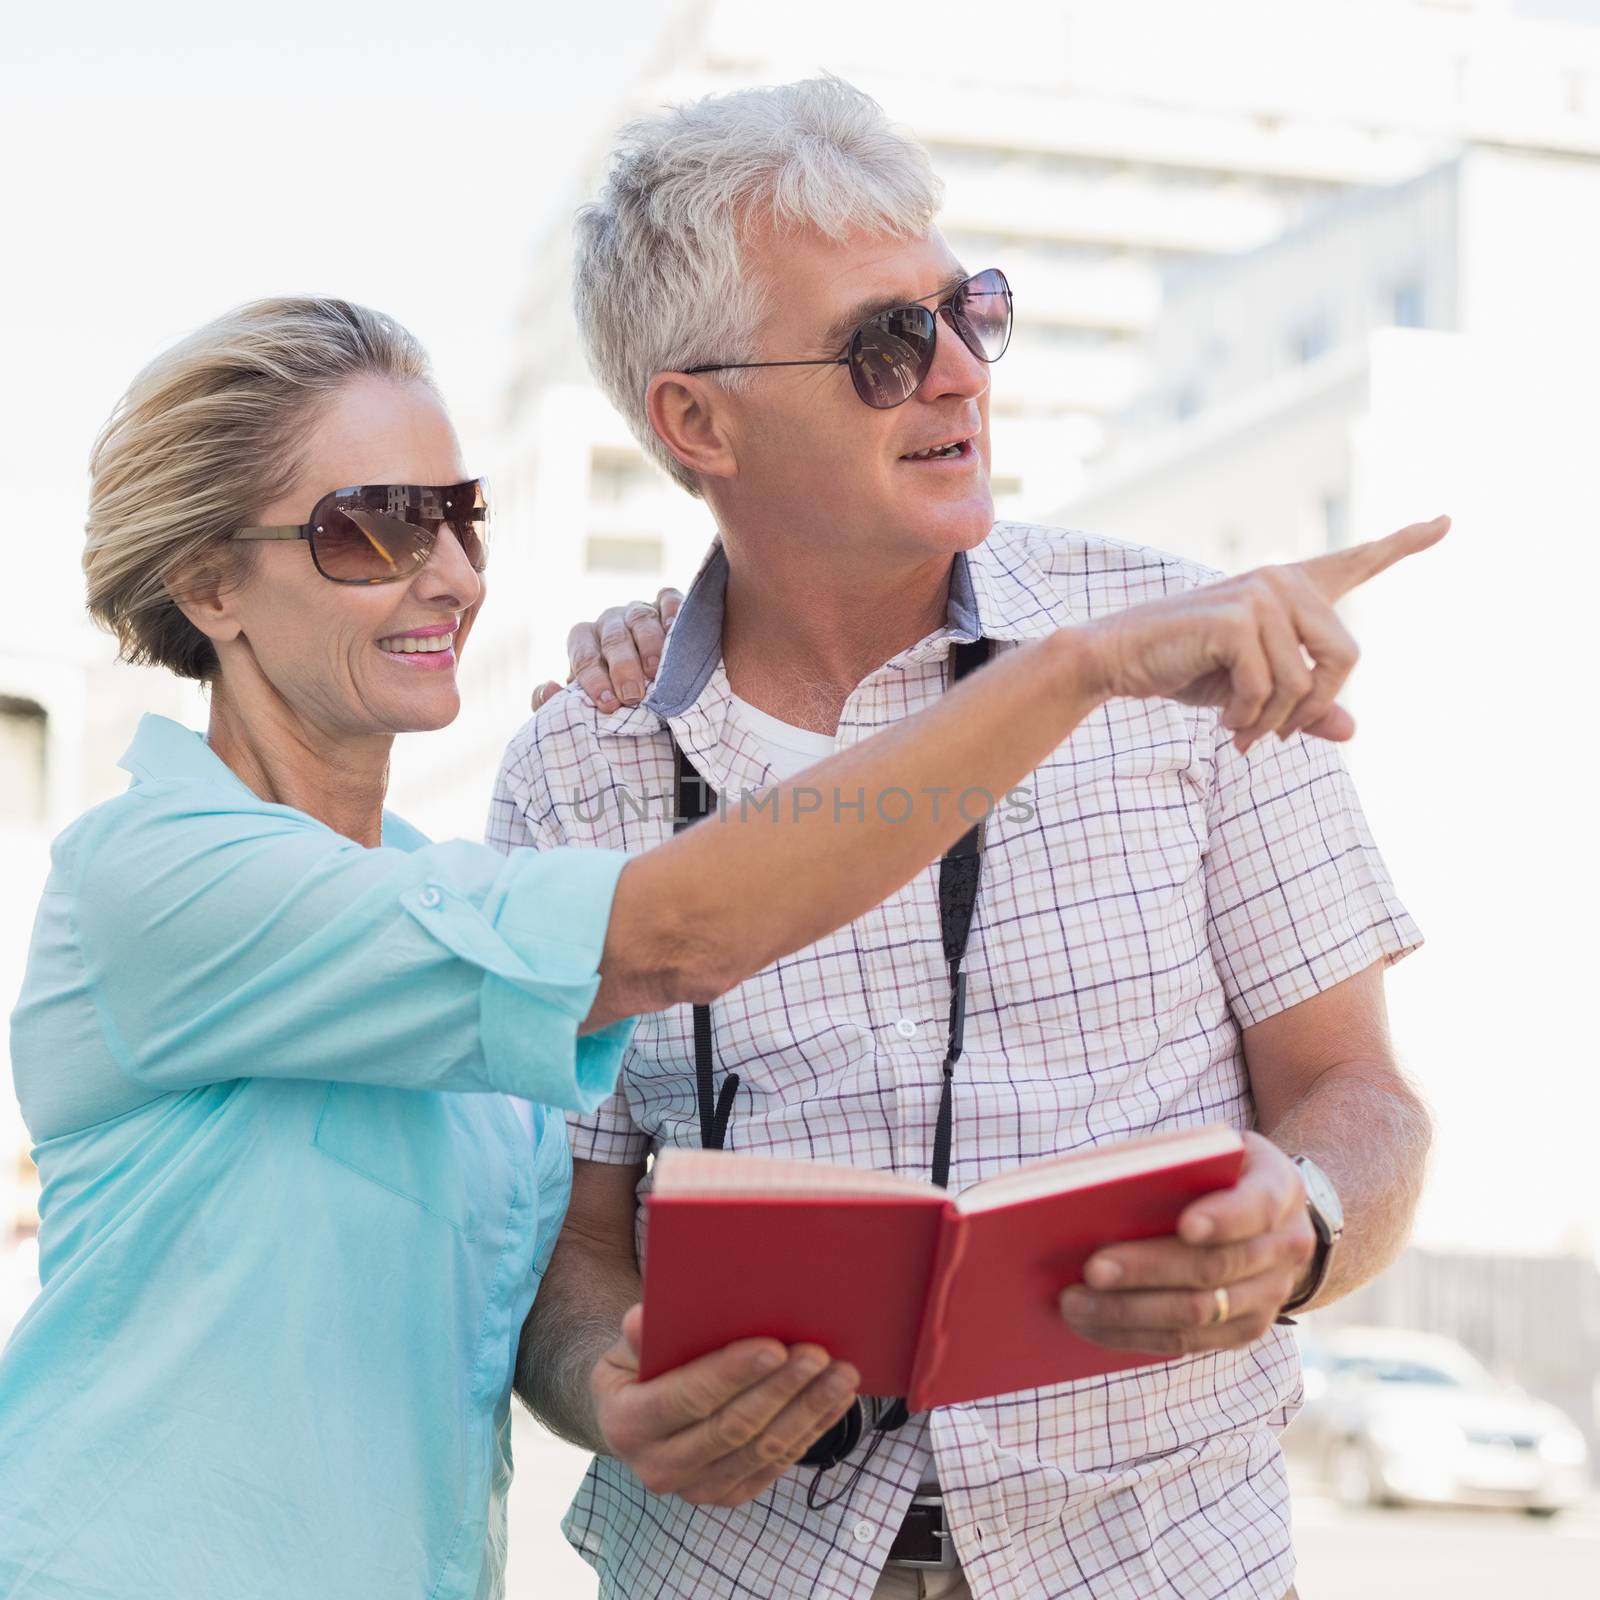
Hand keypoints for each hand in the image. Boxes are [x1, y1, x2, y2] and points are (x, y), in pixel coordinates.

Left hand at [532, 587, 684, 712]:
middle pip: (613, 639)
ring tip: (655, 672)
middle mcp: (609, 622)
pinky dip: (672, 612)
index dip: (593, 680)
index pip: (584, 656)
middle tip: (632, 695)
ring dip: (649, 645)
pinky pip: (667, 599)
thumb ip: (559, 702)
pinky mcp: (664, 604)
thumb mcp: (585, 702)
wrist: (647, 683)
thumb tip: (549, 689)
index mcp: (584, 640)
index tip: (607, 704)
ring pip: (640, 619)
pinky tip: (674, 630)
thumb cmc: (613, 694)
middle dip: (622, 668)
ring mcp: (637, 610)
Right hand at [591, 1305, 860, 1507]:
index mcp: (627, 1423)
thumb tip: (643, 1320)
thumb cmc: (639, 1366)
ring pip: (762, 1450)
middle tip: (818, 1355)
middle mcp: (657, 1465)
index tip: (775, 1347)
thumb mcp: (627, 1346)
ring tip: (841, 1375)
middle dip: (781, 1389)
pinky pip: (776, 1465)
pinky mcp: (726, 1494)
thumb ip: (642, 1334)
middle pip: (733, 1427)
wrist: (635, 1418)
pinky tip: (835, 1401)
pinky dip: (810, 1431)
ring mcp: (694, 1487)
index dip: (733, 1373)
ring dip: (807, 1411)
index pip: (688, 1396)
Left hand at [1057, 1132, 1315, 1356]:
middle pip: (1215, 1267)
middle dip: (1148, 1269)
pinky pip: (1191, 1342)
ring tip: (1075, 1304)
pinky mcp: (1247, 1329)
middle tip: (1091, 1269)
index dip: (1223, 1218)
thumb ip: (1176, 1160)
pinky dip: (1136, 1335)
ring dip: (1130, 1312)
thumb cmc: (1219, 1170)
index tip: (1185, 1225)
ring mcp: (1271, 1294)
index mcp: (1279, 1188)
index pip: (1255, 1206)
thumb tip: (1098, 1186)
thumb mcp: (1213, 1149)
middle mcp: (1286, 1246)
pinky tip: (1093, 1326)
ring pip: (1199, 1314)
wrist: (1272, 1214)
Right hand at [1085, 516, 1448, 751]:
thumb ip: (1303, 707)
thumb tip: (1352, 730)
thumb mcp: (1253, 693)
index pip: (1358, 561)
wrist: (1118, 660)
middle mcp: (1281, 582)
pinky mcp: (1236, 618)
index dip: (1406, 542)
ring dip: (1275, 723)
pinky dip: (1249, 717)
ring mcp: (1259, 595)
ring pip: (1306, 681)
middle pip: (1346, 657)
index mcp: (1290, 590)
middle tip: (1276, 736)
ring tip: (1243, 733)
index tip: (1447, 521)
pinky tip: (1226, 720)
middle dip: (1314, 707)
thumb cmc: (1187, 671)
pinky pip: (1269, 687)